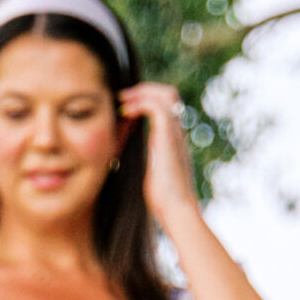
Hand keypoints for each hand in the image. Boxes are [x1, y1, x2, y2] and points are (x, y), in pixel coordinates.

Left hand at [119, 82, 199, 226]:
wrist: (177, 210)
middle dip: (145, 89)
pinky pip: (157, 107)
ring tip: (123, 99)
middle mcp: (177, 132)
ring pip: (166, 94)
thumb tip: (127, 166)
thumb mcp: (149, 175)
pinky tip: (126, 112)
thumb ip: (146, 162)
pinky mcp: (168, 137)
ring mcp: (175, 133)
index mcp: (172, 140)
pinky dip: (141, 103)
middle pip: (169, 94)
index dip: (146, 100)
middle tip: (123, 97)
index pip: (165, 107)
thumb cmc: (163, 201)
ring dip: (143, 91)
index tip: (125, 107)